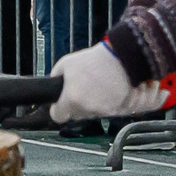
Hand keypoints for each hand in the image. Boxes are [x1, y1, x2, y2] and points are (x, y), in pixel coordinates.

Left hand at [50, 44, 168, 122]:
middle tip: (82, 89)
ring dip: (90, 104)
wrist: (123, 59)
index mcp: (71, 99)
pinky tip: (106, 90)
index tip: (60, 105)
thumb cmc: (96, 60)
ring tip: (96, 87)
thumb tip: (53, 84)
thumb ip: (55, 76)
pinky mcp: (116, 112)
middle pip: (75, 114)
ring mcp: (102, 112)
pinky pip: (104, 111)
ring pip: (90, 113)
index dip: (58, 109)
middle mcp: (86, 109)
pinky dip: (104, 103)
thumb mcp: (66, 63)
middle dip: (75, 105)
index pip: (58, 116)